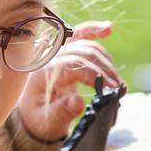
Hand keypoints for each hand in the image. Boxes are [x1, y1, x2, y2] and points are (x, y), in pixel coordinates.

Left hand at [17, 21, 120, 142]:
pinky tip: (108, 28)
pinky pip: (80, 35)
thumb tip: (78, 101)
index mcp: (42, 74)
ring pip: (86, 45)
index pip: (71, 65)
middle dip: (103, 68)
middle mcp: (49, 58)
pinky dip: (94, 31)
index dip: (93, 74)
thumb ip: (61, 113)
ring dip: (106, 60)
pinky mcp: (65, 52)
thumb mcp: (47, 122)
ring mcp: (57, 53)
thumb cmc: (39, 119)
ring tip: (117, 80)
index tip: (110, 89)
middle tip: (117, 87)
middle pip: (82, 53)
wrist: (33, 113)